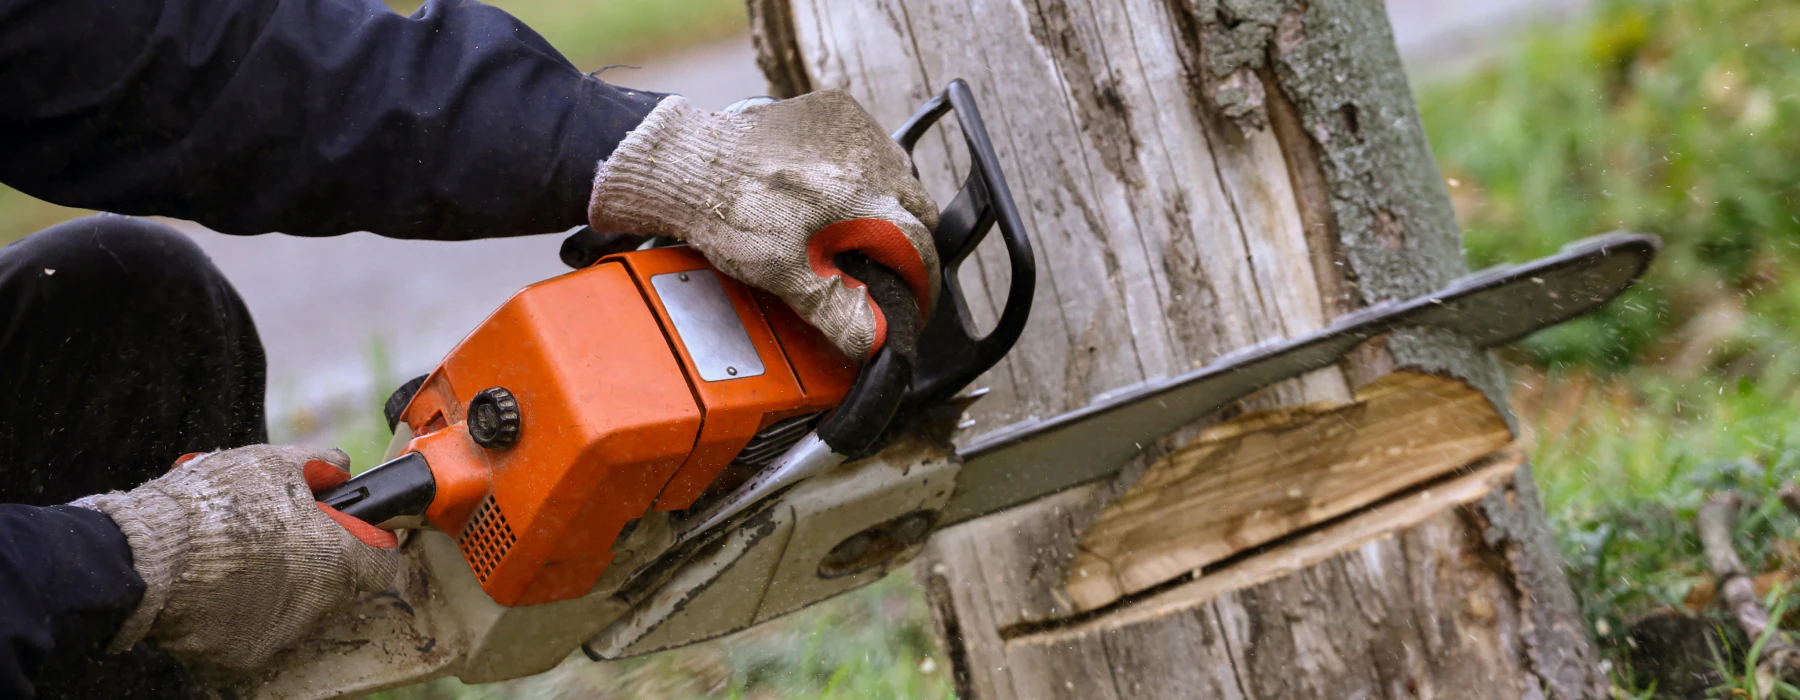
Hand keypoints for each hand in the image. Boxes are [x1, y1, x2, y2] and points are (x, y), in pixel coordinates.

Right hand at [71, 445, 398, 670]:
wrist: (144, 556)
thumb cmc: (214, 504)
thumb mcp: (273, 462)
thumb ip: (319, 463)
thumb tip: (340, 468)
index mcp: (336, 561)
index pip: (379, 562)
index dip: (364, 540)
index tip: (345, 529)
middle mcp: (317, 606)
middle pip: (334, 584)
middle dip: (313, 558)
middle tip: (275, 535)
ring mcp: (280, 635)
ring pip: (293, 608)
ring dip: (277, 584)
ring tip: (236, 556)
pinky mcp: (242, 656)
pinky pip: (252, 629)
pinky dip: (239, 609)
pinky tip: (215, 584)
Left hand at [589, 89, 939, 360]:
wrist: (692, 166)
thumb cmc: (732, 216)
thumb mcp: (787, 277)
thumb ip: (838, 312)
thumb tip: (876, 343)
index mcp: (868, 202)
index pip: (922, 248)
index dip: (921, 283)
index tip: (913, 299)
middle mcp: (873, 160)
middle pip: (919, 210)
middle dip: (906, 242)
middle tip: (880, 265)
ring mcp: (858, 129)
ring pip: (900, 175)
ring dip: (887, 202)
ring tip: (853, 227)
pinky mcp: (838, 109)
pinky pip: (872, 143)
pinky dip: (863, 168)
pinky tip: (833, 189)